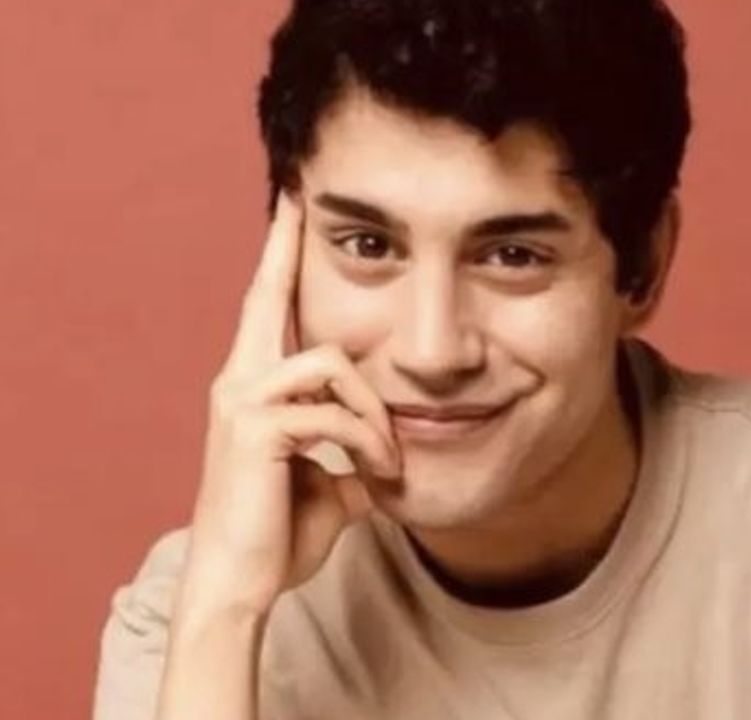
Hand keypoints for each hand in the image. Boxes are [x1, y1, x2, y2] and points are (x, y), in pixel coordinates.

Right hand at [179, 192, 400, 617]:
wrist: (240, 583)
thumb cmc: (278, 535)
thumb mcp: (332, 488)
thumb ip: (356, 458)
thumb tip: (390, 463)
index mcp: (254, 387)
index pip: (267, 310)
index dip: (279, 259)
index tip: (289, 207)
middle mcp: (238, 381)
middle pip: (269, 298)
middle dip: (287, 247)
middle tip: (299, 197)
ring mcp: (242, 400)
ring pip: (330, 362)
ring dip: (373, 411)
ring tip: (387, 461)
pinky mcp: (255, 428)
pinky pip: (333, 414)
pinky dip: (367, 443)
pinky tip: (377, 476)